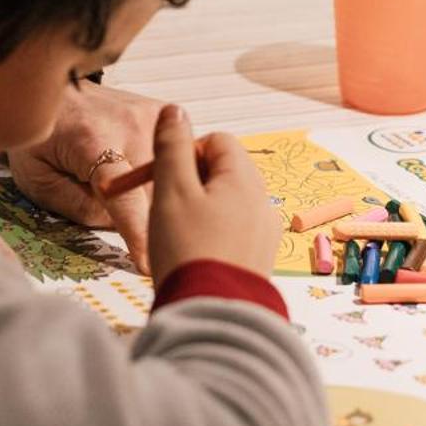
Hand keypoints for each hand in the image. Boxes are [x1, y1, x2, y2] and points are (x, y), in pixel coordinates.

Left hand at [7, 81, 159, 268]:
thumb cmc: (42, 138)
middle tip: (103, 200)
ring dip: (147, 192)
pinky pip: (171, 159)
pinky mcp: (163, 113)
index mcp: (92, 142)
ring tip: (113, 180)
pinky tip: (135, 168)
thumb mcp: (40, 182)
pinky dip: (158, 173)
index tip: (148, 264)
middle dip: (135, 211)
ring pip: (166, 178)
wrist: (54, 90)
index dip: (136, 233)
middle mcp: (130, 125)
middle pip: (151, 193)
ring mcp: (151, 116)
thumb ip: (79, 208)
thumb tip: (118, 223)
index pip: (123, 197)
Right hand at [144, 104, 278, 280]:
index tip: (161, 177)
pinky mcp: (258, 259)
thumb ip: (172, 146)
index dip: (184, 152)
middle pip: (223, 171)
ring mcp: (265, 232)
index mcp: (244, 179)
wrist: (209, 315)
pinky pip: (234, 231)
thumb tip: (175, 111)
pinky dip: (211, 234)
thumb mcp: (171, 189)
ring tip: (175, 234)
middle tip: (163, 206)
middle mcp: (263, 201)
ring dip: (199, 208)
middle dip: (190, 181)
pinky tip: (192, 254)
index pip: (217, 140)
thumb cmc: (186, 249)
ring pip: (227, 202)